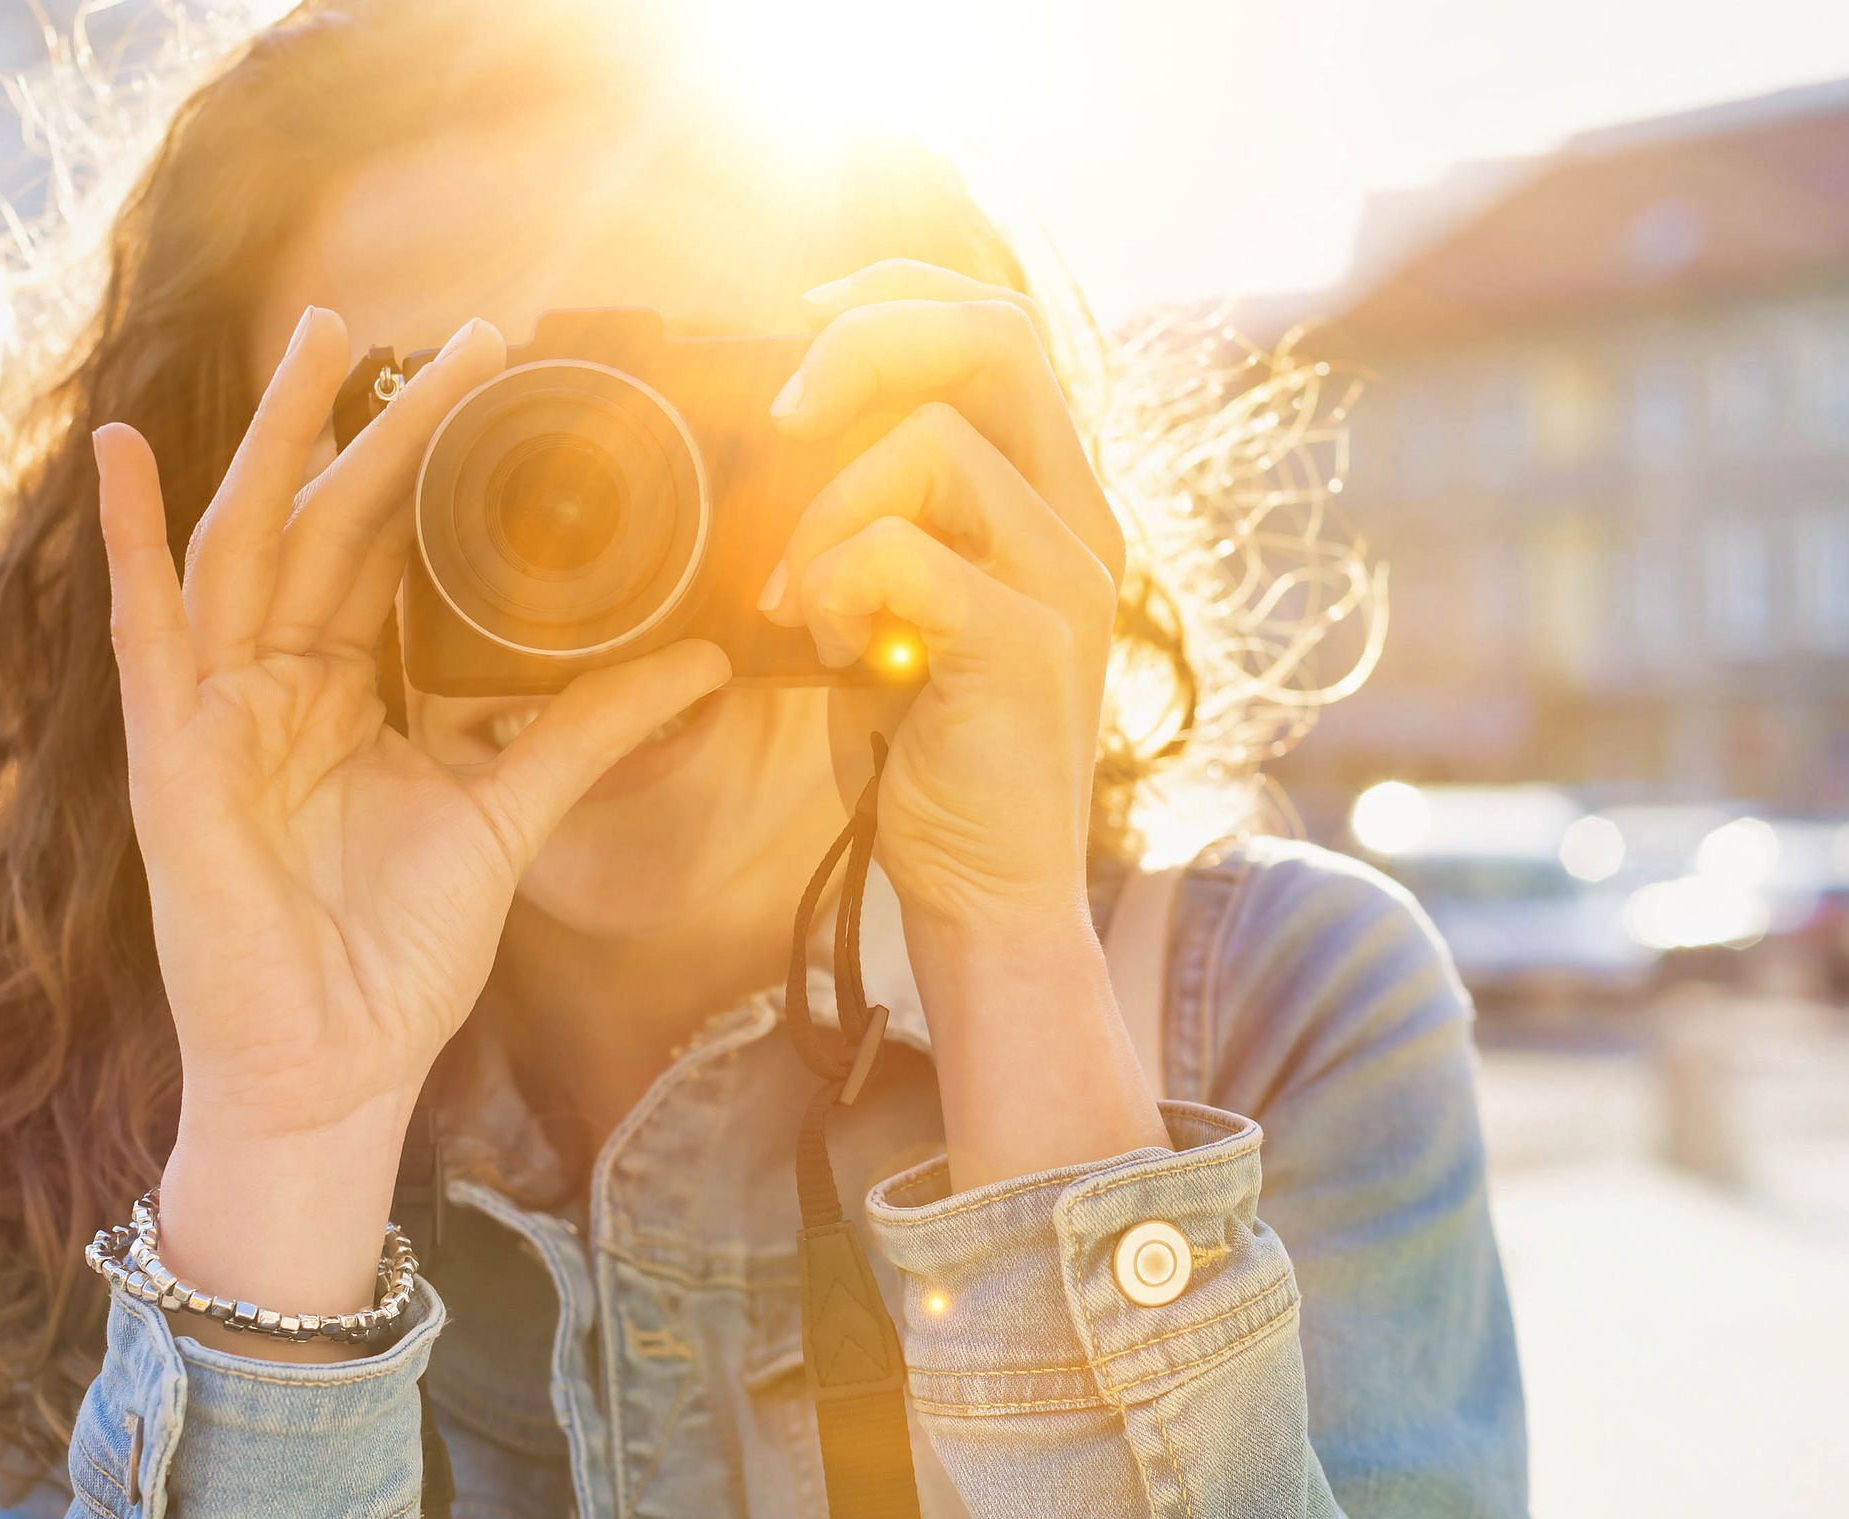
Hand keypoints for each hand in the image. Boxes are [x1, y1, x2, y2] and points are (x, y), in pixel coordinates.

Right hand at [98, 307, 727, 1337]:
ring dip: (276, 440)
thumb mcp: (510, 815)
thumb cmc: (402, 954)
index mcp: (354, 695)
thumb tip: (703, 660)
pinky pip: (144, 629)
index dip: (436, 469)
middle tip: (446, 334)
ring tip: (324, 340)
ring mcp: (221, 713)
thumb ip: (590, 733)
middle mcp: (283, 686)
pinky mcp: (173, 755)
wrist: (333, 1064)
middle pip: (328, 526)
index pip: (391, 554)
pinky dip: (128, 539)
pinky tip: (123, 450)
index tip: (499, 387)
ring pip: (251, 545)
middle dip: (378, 426)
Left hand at [760, 261, 1126, 942]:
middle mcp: (1078, 520)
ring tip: (794, 593)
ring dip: (824, 506)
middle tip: (779, 414)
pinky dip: (838, 582)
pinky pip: (909, 555)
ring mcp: (1062, 582)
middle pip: (994, 337)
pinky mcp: (1024, 649)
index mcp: (1052, 495)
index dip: (896, 293)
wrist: (990, 895)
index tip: (799, 317)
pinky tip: (828, 642)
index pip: (1000, 323)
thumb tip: (769, 431)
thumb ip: (873, 515)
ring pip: (935, 444)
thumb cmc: (927, 754)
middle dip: (862, 346)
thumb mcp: (897, 608)